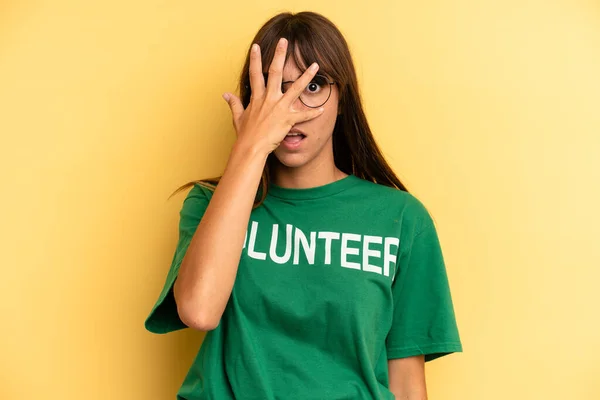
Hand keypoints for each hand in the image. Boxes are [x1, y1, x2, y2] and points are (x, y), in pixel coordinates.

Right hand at [222, 37, 324, 154]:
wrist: (250, 148)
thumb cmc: (245, 135)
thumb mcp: (238, 117)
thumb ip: (234, 104)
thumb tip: (226, 95)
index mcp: (257, 98)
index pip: (255, 74)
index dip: (255, 60)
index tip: (256, 46)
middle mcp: (269, 99)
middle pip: (275, 72)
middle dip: (280, 55)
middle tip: (284, 41)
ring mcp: (279, 108)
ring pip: (295, 89)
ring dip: (306, 77)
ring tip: (316, 66)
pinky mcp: (287, 119)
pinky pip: (303, 116)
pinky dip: (313, 113)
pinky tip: (323, 108)